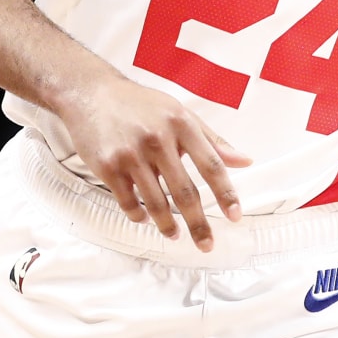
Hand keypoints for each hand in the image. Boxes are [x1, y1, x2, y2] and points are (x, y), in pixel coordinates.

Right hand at [61, 72, 252, 250]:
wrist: (92, 93)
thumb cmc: (141, 105)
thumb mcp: (180, 113)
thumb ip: (213, 140)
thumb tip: (245, 161)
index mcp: (181, 124)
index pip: (211, 164)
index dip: (225, 193)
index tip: (235, 216)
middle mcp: (158, 139)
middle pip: (185, 191)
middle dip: (198, 223)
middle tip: (206, 244)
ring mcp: (131, 153)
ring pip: (156, 201)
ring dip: (167, 224)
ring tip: (174, 234)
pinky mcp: (108, 165)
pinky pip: (128, 201)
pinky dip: (139, 215)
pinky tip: (145, 218)